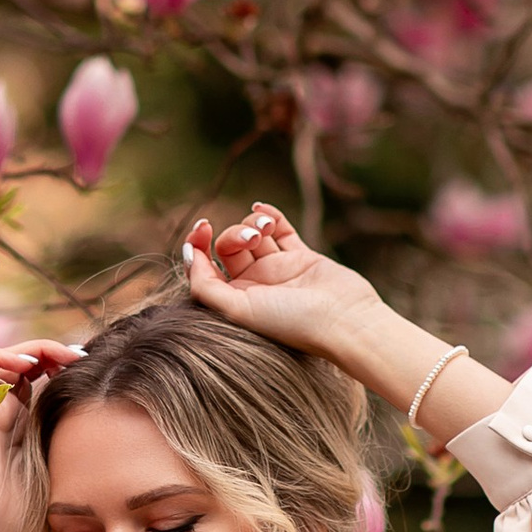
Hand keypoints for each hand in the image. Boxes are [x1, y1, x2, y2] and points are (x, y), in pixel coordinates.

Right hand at [0, 337, 83, 531]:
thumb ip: (66, 444)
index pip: (37, 382)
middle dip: (54, 354)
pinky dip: (6, 356)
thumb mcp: (54, 468)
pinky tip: (33, 364)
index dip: (61, 369)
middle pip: (24, 365)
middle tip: (82, 356)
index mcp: (19, 425)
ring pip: (6, 358)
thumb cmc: (18, 509)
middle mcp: (0, 412)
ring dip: (36, 349)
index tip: (89, 369)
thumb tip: (103, 424)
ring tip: (64, 356)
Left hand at [182, 204, 511, 444]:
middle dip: (235, 233)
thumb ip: (205, 285)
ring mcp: (279, 270)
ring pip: (253, 233)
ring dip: (253, 222)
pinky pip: (280, 229)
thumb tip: (187, 254)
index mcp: (235, 300)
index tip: (202, 227)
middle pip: (229, 245)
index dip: (197, 244)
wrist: (345, 321)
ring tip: (265, 228)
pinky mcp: (303, 257)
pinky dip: (270, 214)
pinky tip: (263, 208)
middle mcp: (254, 285)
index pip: (205, 265)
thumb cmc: (292, 322)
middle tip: (251, 239)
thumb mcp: (238, 310)